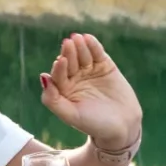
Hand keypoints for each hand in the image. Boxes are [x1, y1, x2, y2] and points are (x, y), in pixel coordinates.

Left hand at [39, 33, 142, 158]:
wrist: (122, 127)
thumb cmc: (94, 124)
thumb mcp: (71, 115)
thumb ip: (52, 100)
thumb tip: (43, 77)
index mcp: (62, 90)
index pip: (58, 75)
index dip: (59, 68)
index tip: (60, 61)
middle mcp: (74, 78)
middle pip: (70, 62)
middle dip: (69, 54)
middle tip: (68, 44)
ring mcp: (89, 70)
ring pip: (82, 56)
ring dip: (80, 47)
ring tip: (78, 39)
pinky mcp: (104, 65)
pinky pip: (97, 53)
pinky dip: (93, 46)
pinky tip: (88, 39)